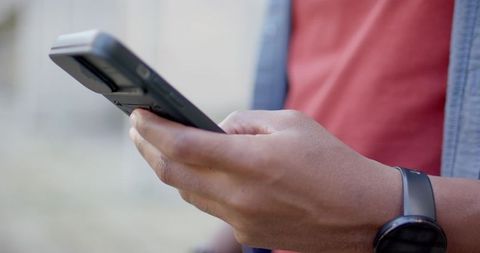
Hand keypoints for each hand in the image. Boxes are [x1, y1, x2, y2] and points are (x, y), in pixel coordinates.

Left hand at [129, 109, 400, 251]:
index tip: (138, 115)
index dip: (153, 129)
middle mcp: (239, 194)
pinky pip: (208, 207)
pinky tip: (195, 172)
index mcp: (251, 161)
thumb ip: (244, 123)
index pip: (182, 145)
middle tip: (138, 130)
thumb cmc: (331, 161)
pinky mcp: (247, 232)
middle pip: (172, 174)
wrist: (361, 212)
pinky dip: (193, 186)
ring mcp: (240, 219)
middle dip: (147, 149)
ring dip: (167, 169)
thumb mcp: (290, 123)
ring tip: (160, 147)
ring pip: (186, 193)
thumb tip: (214, 128)